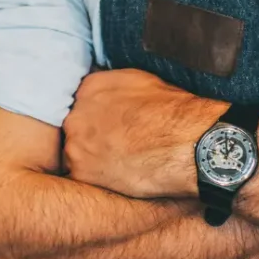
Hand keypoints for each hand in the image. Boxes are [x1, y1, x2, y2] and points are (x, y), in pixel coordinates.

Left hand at [63, 69, 224, 200]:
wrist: (185, 143)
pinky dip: (97, 178)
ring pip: (75, 153)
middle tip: (114, 144)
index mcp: (90, 87)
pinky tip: (118, 175)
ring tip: (119, 161)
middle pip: (74, 127)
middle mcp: (76, 114)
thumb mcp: (141, 80)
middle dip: (91, 135)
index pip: (81, 100)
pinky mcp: (82, 173)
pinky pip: (81, 177)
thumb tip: (110, 94)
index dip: (96, 114)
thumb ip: (114, 85)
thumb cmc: (171, 112)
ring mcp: (76, 144)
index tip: (107, 124)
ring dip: (92, 158)